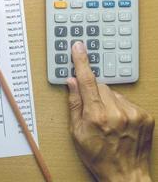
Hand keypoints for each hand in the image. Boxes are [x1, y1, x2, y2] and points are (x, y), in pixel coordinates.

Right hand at [67, 42, 154, 181]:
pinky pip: (127, 101)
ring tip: (107, 120)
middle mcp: (116, 112)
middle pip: (101, 86)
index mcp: (96, 116)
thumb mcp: (77, 133)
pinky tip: (119, 122)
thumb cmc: (98, 156)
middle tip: (92, 110)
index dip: (81, 62)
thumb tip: (72, 83)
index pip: (87, 81)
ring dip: (108, 101)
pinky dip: (121, 107)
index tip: (79, 47)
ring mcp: (134, 113)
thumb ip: (74, 104)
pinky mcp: (145, 116)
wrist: (125, 174)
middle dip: (93, 93)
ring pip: (114, 93)